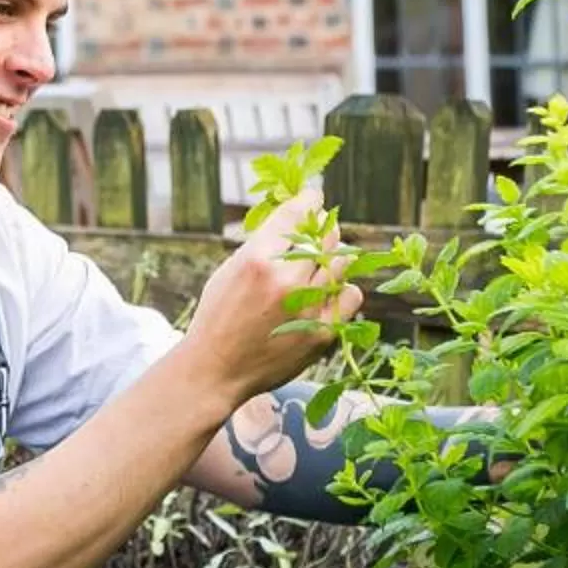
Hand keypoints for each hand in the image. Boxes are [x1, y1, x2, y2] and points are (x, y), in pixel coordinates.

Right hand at [183, 184, 363, 403]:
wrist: (216, 369)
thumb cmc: (219, 317)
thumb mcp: (230, 270)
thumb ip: (262, 244)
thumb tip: (292, 217)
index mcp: (257, 259)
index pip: (296, 214)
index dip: (310, 200)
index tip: (315, 197)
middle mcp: (286, 280)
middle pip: (325, 235)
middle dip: (323, 228)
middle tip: (320, 230)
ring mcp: (308, 307)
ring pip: (342, 262)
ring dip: (334, 257)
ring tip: (322, 264)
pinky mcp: (323, 332)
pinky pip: (350, 295)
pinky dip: (342, 290)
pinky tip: (328, 293)